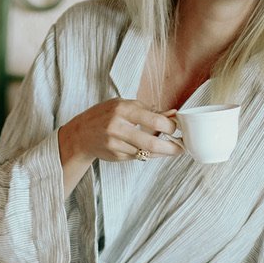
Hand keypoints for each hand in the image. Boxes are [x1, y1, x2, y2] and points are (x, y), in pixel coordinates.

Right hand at [58, 98, 181, 193]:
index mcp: (122, 110)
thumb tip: (173, 113)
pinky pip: (137, 157)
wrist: (81, 135)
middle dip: (171, 148)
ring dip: (161, 152)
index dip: (170, 127)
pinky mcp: (115, 157)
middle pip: (151, 144)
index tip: (178, 128)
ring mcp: (116, 145)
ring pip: (145, 153)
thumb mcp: (124, 106)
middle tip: (182, 148)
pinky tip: (151, 151)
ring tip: (170, 149)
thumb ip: (147, 110)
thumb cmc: (104, 116)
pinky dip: (147, 154)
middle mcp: (118, 128)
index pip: (154, 120)